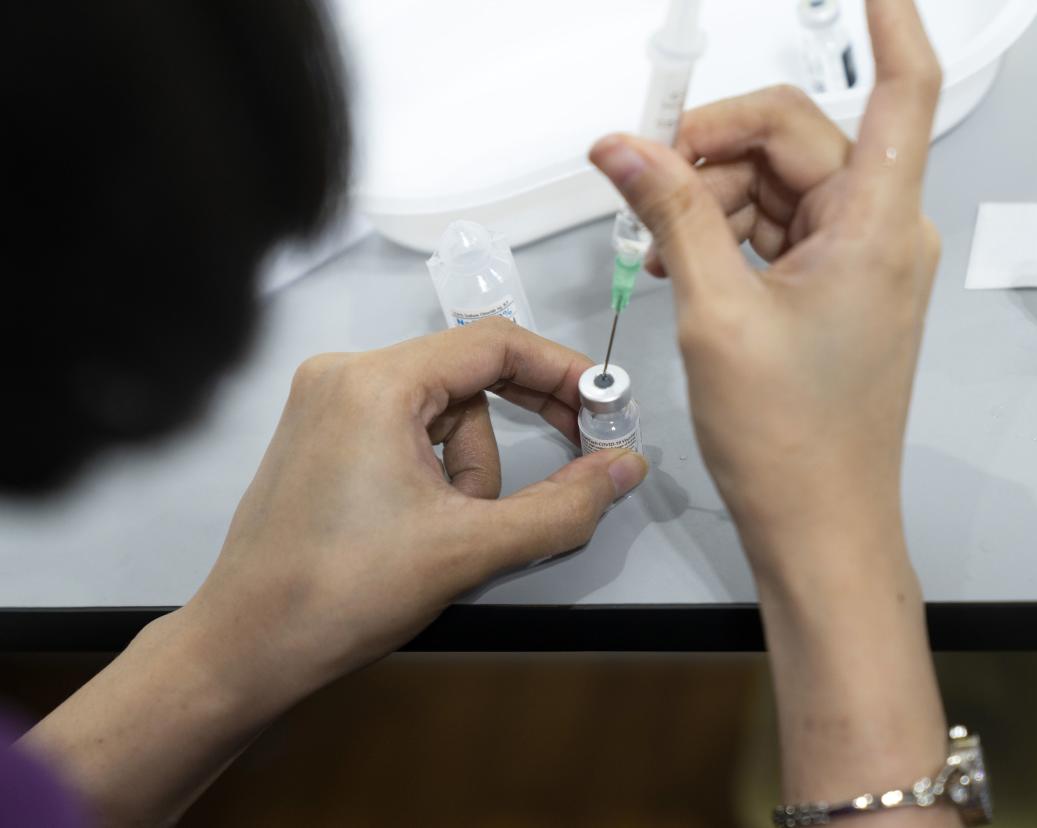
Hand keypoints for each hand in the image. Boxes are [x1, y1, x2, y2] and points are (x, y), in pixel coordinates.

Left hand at [187, 319, 647, 701]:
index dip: (562, 370)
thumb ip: (562, 505)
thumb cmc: (346, 592)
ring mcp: (326, 404)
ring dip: (470, 467)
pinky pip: (407, 431)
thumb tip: (626, 468)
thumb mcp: (471, 547)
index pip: (493, 343)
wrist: (247, 649)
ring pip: (441, 413)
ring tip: (454, 531)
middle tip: (577, 453)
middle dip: (520, 423)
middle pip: (469, 376)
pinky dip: (437, 471)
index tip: (608, 405)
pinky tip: (425, 526)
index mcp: (376, 382)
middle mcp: (344, 375)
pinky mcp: (321, 437)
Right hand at [589, 3, 941, 564]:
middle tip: (644, 175)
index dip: (890, 21)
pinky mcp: (836, 289)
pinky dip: (726, 230)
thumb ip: (672, 214)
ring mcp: (860, 262)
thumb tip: (624, 147)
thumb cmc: (793, 442)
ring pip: (780, 180)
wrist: (819, 525)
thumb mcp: (716, 313)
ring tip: (657, 247)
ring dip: (711, 195)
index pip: (903, 88)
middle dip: (716, 143)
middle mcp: (881, 233)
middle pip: (799, 135)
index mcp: (877, 226)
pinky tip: (681, 263)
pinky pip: (778, 225)